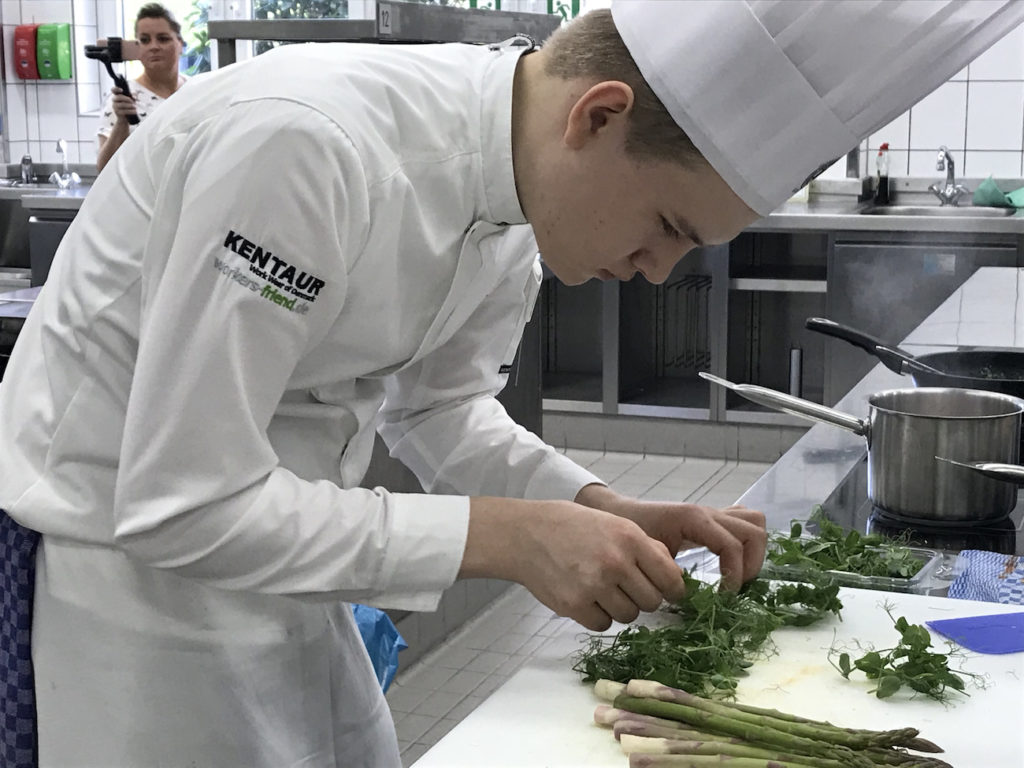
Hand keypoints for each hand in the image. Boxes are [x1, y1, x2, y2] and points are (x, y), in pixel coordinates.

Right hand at [110, 86, 137, 124]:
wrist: (126, 118)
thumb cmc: (129, 106)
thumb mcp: (132, 100)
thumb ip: (134, 96)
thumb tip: (134, 97)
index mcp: (117, 95)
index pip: (113, 90)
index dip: (116, 89)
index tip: (122, 90)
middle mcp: (114, 100)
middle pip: (118, 97)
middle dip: (127, 99)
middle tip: (133, 101)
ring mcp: (115, 106)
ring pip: (121, 104)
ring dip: (129, 105)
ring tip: (135, 107)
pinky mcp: (117, 112)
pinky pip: (123, 111)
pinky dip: (130, 111)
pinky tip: (135, 111)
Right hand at [462, 497, 686, 630]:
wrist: (527, 534)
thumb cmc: (574, 527)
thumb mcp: (615, 524)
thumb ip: (646, 547)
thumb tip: (674, 576)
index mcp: (630, 538)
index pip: (669, 578)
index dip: (673, 590)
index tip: (668, 592)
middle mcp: (615, 562)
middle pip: (651, 602)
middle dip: (643, 598)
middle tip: (626, 587)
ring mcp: (593, 585)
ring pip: (628, 616)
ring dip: (620, 607)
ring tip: (602, 589)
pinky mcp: (574, 605)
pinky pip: (602, 624)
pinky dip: (598, 616)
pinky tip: (586, 596)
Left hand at [575, 485, 766, 589]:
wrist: (621, 513)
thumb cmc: (632, 532)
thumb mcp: (650, 555)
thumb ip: (671, 572)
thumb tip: (690, 595)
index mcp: (694, 519)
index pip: (731, 545)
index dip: (734, 574)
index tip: (722, 596)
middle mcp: (709, 512)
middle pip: (753, 532)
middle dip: (750, 565)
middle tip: (733, 588)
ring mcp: (714, 513)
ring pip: (755, 523)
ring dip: (754, 553)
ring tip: (738, 576)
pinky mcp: (714, 518)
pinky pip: (744, 521)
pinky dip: (747, 542)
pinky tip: (734, 562)